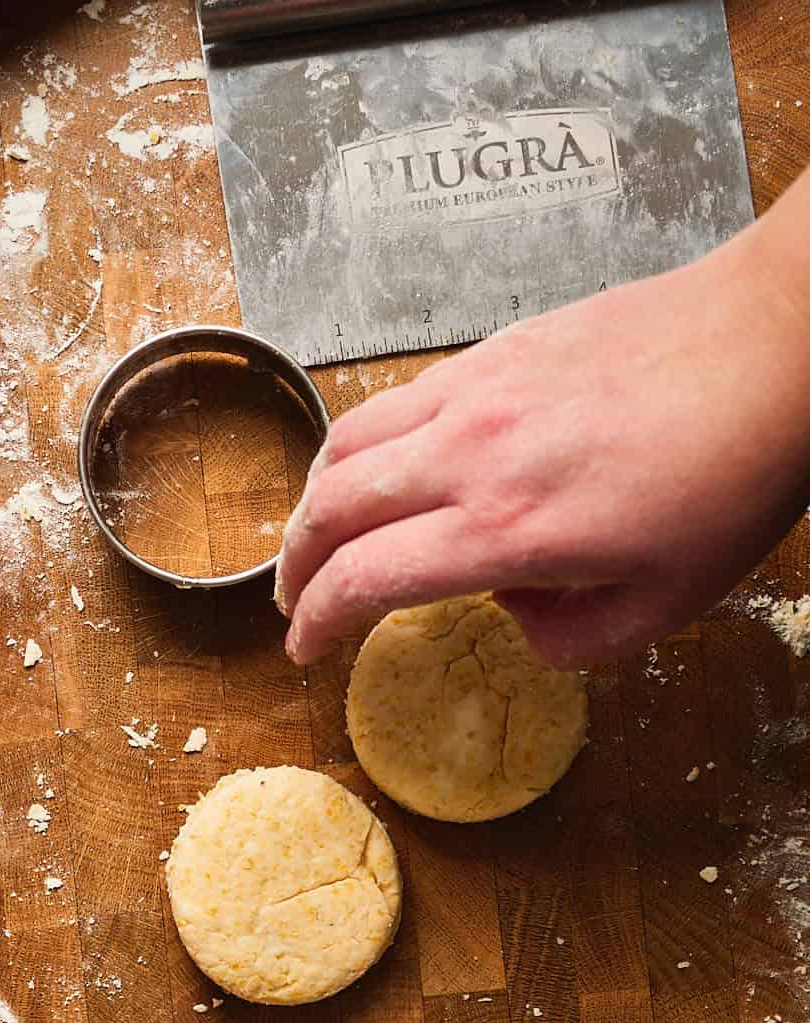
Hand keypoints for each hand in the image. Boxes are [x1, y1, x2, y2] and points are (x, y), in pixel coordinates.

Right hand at [277, 170, 809, 669]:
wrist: (773, 344)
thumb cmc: (731, 470)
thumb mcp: (661, 604)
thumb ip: (567, 640)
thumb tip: (513, 616)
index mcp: (507, 527)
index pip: (365, 579)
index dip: (318, 622)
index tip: (306, 649)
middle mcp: (472, 452)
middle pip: (332, 507)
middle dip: (293, 567)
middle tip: (290, 602)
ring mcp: (478, 390)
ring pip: (348, 443)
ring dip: (315, 500)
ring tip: (316, 538)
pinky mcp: (496, 350)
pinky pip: (396, 401)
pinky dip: (363, 446)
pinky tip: (381, 470)